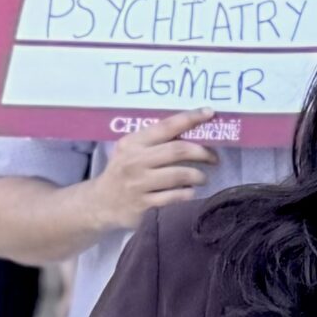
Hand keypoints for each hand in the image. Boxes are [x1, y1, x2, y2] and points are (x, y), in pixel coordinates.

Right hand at [84, 108, 216, 231]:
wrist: (102, 202)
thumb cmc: (124, 172)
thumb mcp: (132, 151)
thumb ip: (155, 142)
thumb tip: (192, 132)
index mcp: (133, 142)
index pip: (166, 126)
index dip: (189, 118)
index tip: (209, 112)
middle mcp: (135, 160)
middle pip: (177, 151)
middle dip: (202, 153)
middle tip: (214, 158)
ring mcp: (139, 183)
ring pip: (179, 175)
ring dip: (198, 176)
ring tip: (202, 178)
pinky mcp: (144, 204)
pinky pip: (175, 196)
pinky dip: (187, 193)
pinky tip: (189, 192)